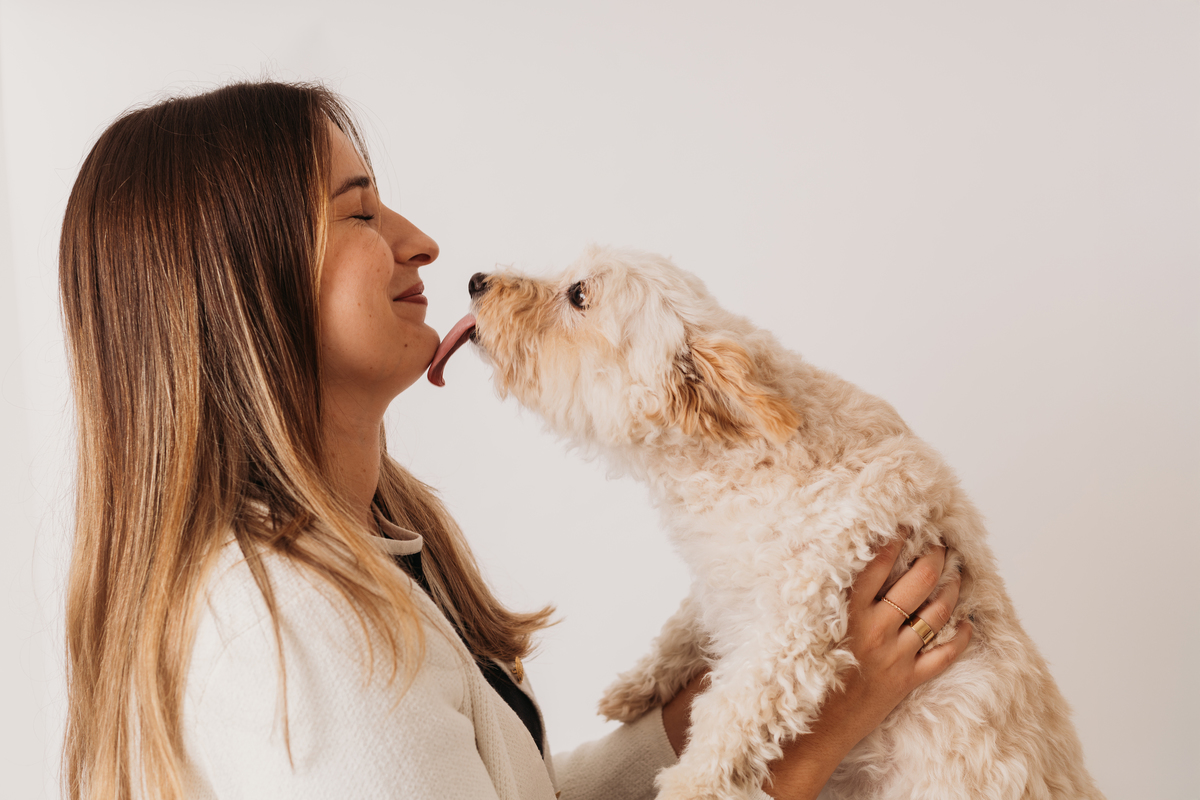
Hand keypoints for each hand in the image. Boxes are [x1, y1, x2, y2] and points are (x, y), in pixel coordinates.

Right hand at [763, 539, 972, 798]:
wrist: (805, 734)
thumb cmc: (791, 682)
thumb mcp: (788, 631)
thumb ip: (794, 601)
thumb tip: (791, 568)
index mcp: (844, 613)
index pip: (876, 564)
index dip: (894, 540)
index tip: (904, 523)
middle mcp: (873, 629)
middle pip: (915, 582)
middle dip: (932, 558)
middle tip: (939, 545)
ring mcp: (893, 656)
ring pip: (935, 614)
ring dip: (950, 590)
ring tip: (956, 574)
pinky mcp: (905, 681)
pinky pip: (944, 657)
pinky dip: (959, 638)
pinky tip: (966, 623)